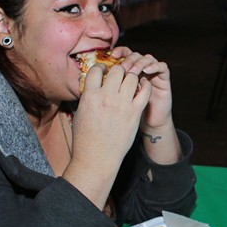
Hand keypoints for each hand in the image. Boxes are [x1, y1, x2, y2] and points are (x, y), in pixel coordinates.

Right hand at [63, 53, 151, 208]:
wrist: (97, 158)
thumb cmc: (85, 139)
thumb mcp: (80, 113)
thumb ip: (88, 97)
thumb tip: (92, 87)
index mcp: (90, 96)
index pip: (96, 69)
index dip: (101, 68)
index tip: (104, 72)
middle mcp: (106, 97)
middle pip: (117, 70)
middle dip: (119, 70)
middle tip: (120, 76)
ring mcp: (122, 105)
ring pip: (132, 77)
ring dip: (132, 77)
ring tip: (131, 82)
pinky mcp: (135, 113)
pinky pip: (145, 91)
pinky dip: (145, 86)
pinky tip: (142, 88)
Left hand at [118, 51, 172, 130]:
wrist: (150, 123)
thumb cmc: (132, 113)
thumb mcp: (117, 99)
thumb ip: (110, 87)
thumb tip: (96, 79)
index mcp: (129, 71)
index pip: (124, 54)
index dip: (119, 52)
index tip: (112, 56)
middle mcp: (142, 70)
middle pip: (135, 55)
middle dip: (128, 59)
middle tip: (123, 67)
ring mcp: (153, 73)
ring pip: (148, 58)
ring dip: (140, 63)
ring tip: (133, 71)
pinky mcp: (164, 79)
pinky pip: (162, 67)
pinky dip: (155, 66)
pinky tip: (147, 71)